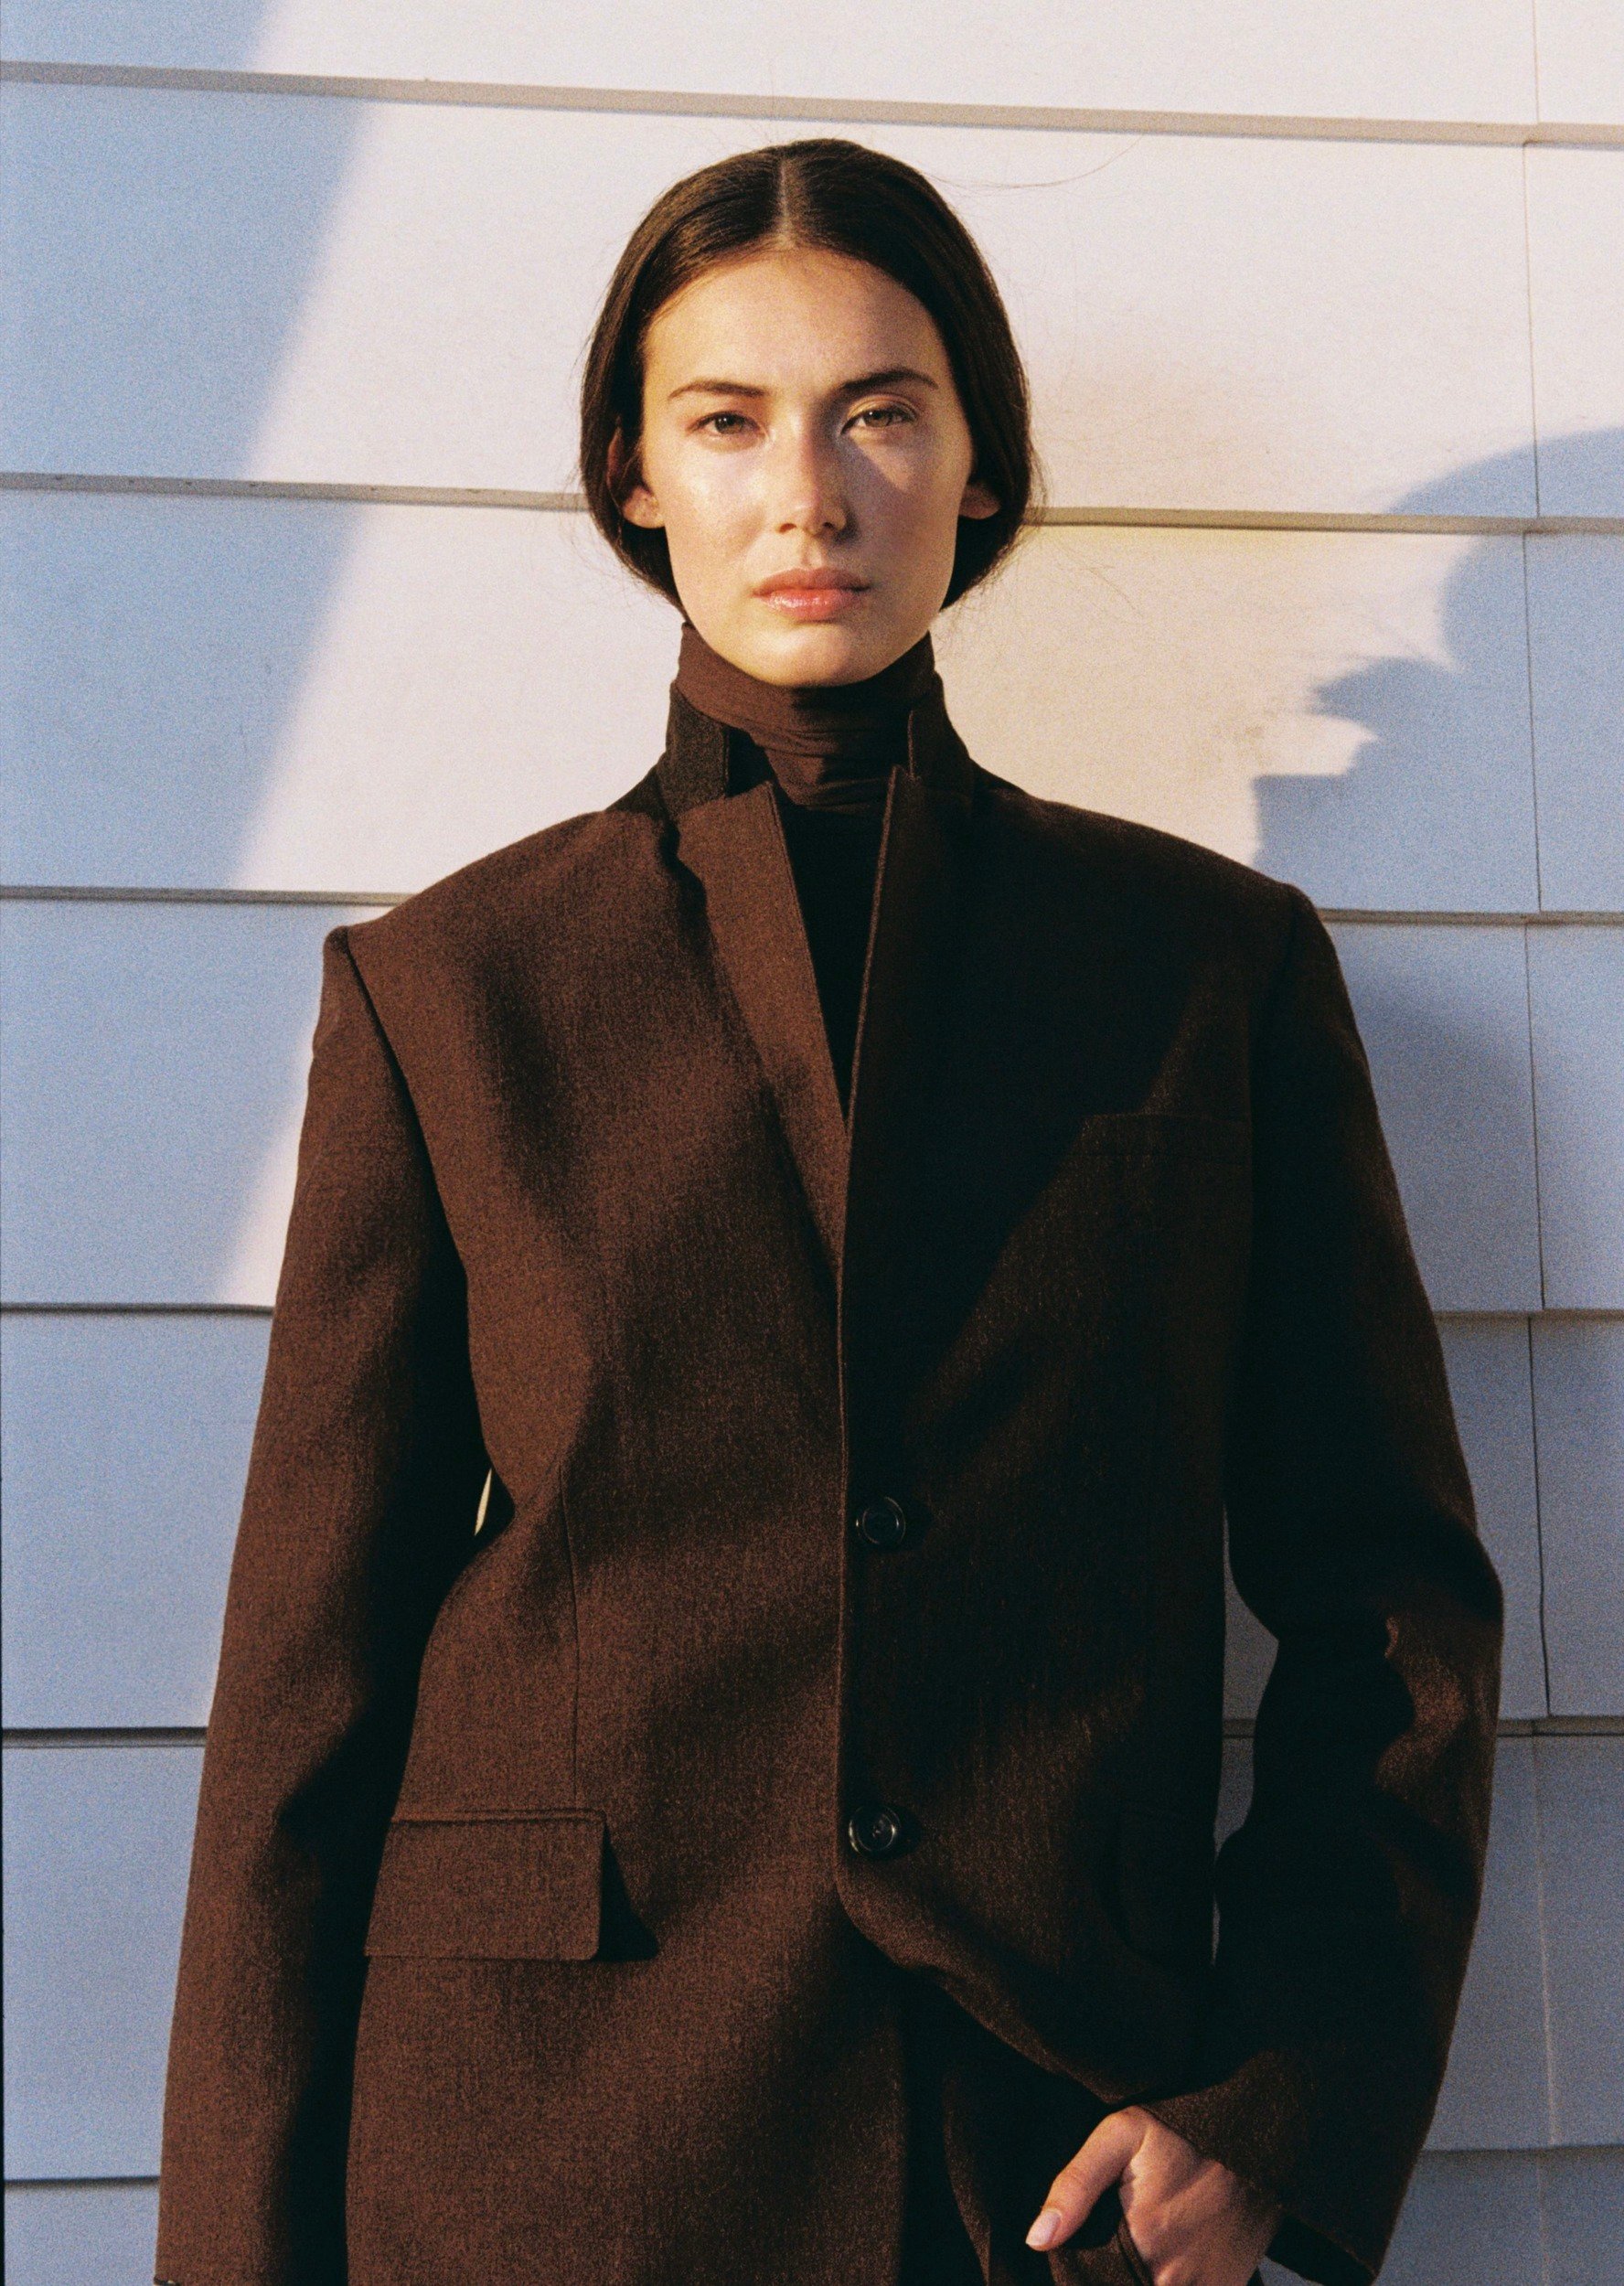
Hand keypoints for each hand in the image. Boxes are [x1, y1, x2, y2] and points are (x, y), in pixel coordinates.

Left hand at [1025, 2106, 1280, 2284]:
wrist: (1252, 2131)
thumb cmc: (1179, 2132)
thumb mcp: (1120, 2137)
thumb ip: (1075, 2186)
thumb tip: (1036, 2240)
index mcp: (1142, 2241)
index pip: (1093, 2283)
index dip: (1084, 2276)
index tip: (1083, 2262)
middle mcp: (1175, 2275)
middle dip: (1112, 2277)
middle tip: (1115, 2248)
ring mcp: (1207, 2285)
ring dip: (1141, 2281)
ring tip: (1137, 2255)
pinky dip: (1174, 2283)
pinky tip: (1163, 2263)